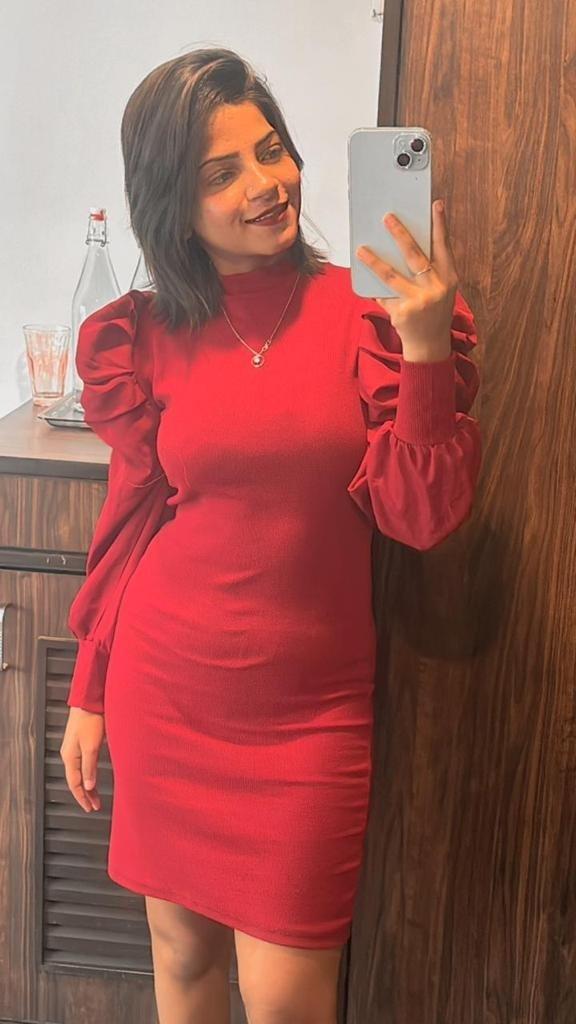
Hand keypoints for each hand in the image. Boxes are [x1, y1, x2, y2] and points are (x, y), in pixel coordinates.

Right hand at [60, 706, 103, 812]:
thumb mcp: (91, 746)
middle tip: (94, 806)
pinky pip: (83, 764)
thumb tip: (88, 786)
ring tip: (96, 796)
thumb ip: (89, 766)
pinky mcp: (81, 742)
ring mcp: (74, 748)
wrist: (89, 701)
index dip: (83, 798)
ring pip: (80, 773)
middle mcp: (69, 754)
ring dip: (88, 785)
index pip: (75, 784)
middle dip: (85, 795)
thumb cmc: (90, 720)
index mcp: (70, 757)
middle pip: (76, 780)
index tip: (90, 808)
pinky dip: (89, 774)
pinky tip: (94, 776)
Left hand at [356, 199, 458, 361]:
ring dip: (374, 261)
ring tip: (361, 250)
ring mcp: (418, 302)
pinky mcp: (402, 313)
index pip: (443, 246)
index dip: (440, 225)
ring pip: (392, 275)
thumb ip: (431, 268)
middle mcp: (435, 288)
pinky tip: (362, 276)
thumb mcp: (441, 288)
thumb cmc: (434, 310)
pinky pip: (383, 295)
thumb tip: (404, 243)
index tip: (435, 204)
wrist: (430, 344)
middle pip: (415, 256)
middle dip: (400, 234)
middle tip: (387, 218)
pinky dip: (373, 287)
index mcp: (448, 278)